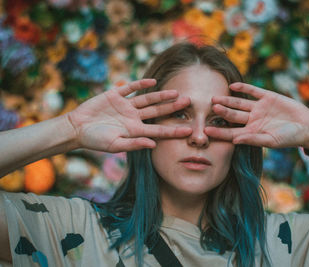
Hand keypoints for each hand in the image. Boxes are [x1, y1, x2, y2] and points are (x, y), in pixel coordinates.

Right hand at [66, 79, 191, 151]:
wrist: (76, 128)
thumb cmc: (95, 140)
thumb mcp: (114, 145)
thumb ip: (134, 144)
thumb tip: (153, 143)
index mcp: (135, 131)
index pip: (159, 130)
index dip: (173, 130)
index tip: (189, 130)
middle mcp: (134, 117)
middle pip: (157, 111)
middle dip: (173, 108)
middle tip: (190, 102)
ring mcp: (126, 106)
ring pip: (148, 99)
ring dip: (161, 95)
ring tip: (176, 92)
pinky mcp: (115, 95)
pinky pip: (131, 88)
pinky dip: (141, 85)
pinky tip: (152, 82)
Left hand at [204, 82, 308, 148]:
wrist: (306, 126)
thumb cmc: (289, 138)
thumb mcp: (270, 141)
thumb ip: (252, 139)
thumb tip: (235, 141)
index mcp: (251, 132)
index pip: (231, 132)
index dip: (219, 131)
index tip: (206, 130)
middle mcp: (252, 119)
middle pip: (232, 115)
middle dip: (221, 112)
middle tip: (209, 108)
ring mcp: (258, 107)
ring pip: (239, 103)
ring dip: (228, 100)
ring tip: (215, 98)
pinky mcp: (267, 97)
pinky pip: (253, 91)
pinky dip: (243, 88)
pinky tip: (233, 86)